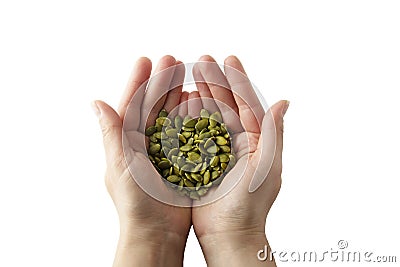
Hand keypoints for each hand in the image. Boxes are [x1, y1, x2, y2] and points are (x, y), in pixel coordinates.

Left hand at [93, 56, 190, 266]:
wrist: (157, 232)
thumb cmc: (134, 202)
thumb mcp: (119, 165)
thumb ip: (112, 133)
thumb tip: (96, 102)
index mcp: (126, 141)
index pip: (132, 105)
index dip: (138, 82)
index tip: (147, 60)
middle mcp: (145, 143)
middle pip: (154, 105)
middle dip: (161, 82)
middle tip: (172, 60)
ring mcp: (165, 150)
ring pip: (172, 115)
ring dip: (178, 95)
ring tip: (187, 74)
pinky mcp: (183, 159)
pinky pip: (188, 133)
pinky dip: (192, 116)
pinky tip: (198, 101)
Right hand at [191, 55, 288, 265]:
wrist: (228, 233)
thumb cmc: (250, 204)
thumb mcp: (267, 167)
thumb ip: (273, 134)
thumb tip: (283, 102)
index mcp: (256, 140)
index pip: (246, 103)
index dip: (238, 81)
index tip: (229, 59)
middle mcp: (237, 141)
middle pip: (225, 104)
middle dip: (216, 81)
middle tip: (204, 60)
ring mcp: (217, 149)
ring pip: (208, 115)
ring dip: (201, 94)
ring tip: (191, 74)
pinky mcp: (200, 160)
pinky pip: (193, 134)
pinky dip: (187, 117)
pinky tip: (180, 102)